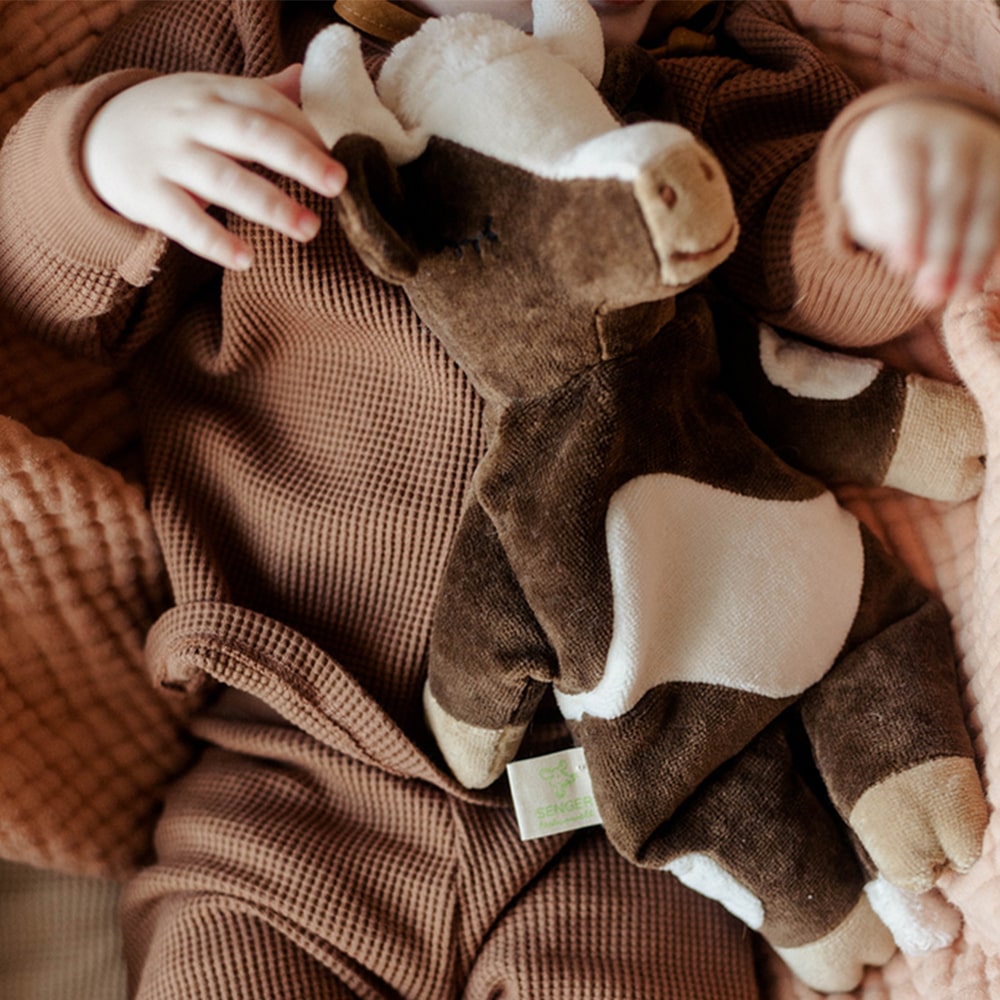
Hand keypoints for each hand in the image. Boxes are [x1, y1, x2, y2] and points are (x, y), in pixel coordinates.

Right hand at [82, 65, 345, 268]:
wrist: (92, 137)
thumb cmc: (171, 121)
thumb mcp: (209, 97)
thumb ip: (258, 93)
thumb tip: (306, 77)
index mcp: (214, 94)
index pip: (267, 105)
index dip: (305, 129)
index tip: (341, 155)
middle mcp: (192, 121)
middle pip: (251, 133)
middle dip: (299, 157)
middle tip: (340, 183)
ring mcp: (167, 158)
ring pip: (223, 179)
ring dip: (270, 204)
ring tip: (310, 229)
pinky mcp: (146, 196)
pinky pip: (183, 220)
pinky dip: (214, 241)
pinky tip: (247, 260)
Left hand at [841, 99, 999, 306]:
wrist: (916, 129)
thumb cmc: (880, 175)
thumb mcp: (862, 194)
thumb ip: (876, 222)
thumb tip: (907, 257)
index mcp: (899, 136)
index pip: (905, 179)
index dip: (907, 226)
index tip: (903, 268)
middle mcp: (950, 132)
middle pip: (950, 193)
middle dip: (941, 250)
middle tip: (929, 295)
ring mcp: (986, 145)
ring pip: (986, 201)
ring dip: (973, 254)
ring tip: (957, 295)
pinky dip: (994, 246)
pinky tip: (978, 280)